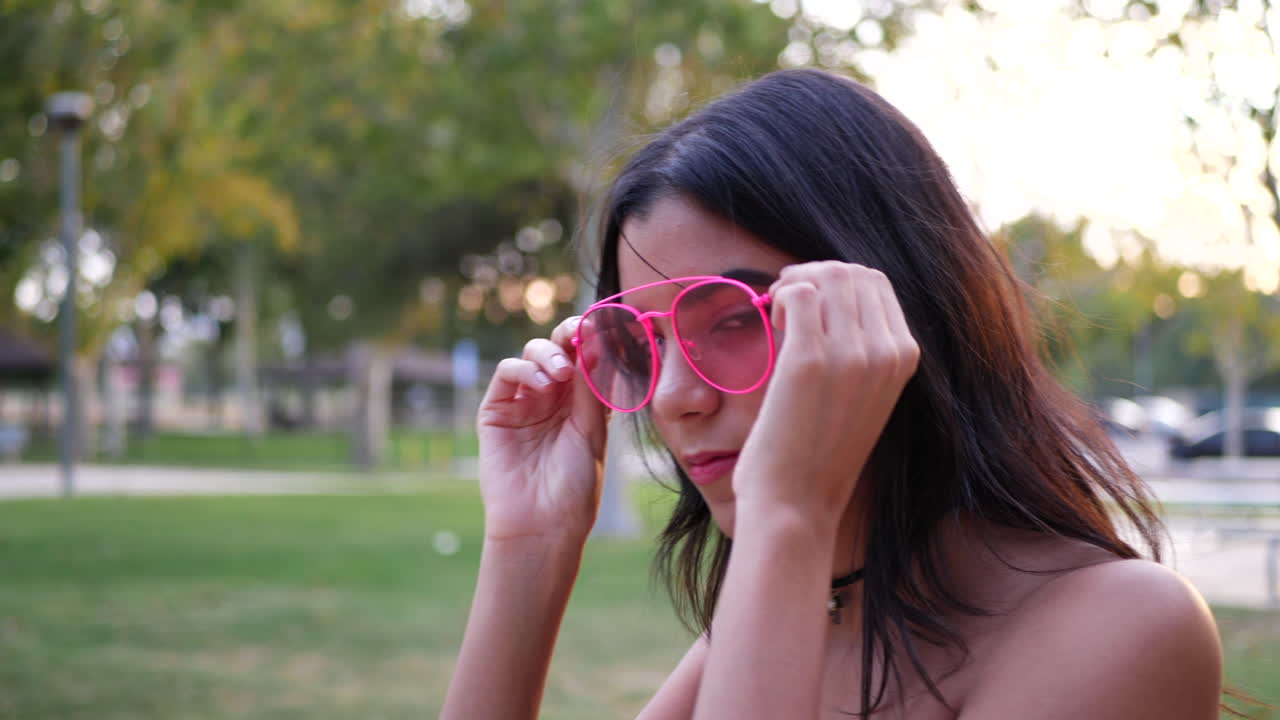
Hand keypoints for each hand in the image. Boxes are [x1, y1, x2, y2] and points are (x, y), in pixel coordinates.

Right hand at [476, 316, 609, 543]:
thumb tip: (595, 342)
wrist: (544, 523)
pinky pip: (507, 372)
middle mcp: (553, 398)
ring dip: (549, 353)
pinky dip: (525, 369)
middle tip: (580, 331)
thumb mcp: (592, 431)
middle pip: (559, 349)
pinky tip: (543, 386)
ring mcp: (524, 402)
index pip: (585, 358)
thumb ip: (590, 388)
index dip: (593, 339)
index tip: (604, 326)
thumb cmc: (575, 486)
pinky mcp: (496, 410)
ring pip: (532, 353)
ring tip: (562, 373)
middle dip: (569, 334)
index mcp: (581, 403)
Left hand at [733, 262, 918, 530]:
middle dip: (815, 274)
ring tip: (778, 315)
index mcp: (904, 358)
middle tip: (786, 304)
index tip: (808, 302)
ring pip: (827, 274)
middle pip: (854, 271)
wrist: (797, 504)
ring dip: (795, 283)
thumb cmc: (819, 453)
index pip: (877, 282)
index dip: (837, 280)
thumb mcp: (861, 396)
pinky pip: (798, 293)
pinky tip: (771, 323)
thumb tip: (829, 298)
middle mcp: (886, 352)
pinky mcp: (809, 360)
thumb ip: (860, 351)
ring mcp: (851, 354)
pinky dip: (780, 297)